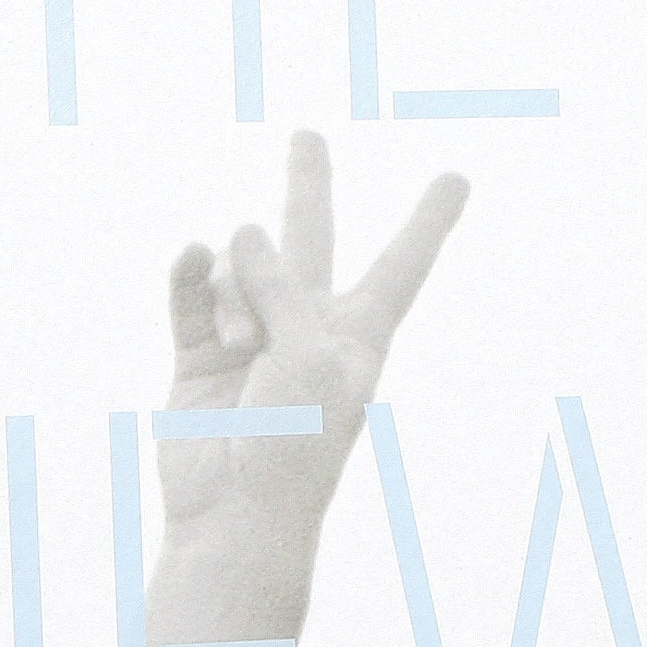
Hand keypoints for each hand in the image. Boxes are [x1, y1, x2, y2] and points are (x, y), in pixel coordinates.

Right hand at [144, 132, 468, 646]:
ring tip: (239, 348)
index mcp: (360, 334)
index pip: (402, 262)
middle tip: (308, 133)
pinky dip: (190, 275)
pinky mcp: (197, 353)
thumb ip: (282, 286)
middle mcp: (308, 326)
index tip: (456, 176)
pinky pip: (191, 291)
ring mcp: (250, 336)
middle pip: (310, 238)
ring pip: (238, 269)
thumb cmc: (295, 444)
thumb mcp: (309, 356)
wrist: (236, 513)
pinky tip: (192, 256)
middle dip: (308, 185)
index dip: (429, 219)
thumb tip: (238, 231)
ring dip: (235, 294)